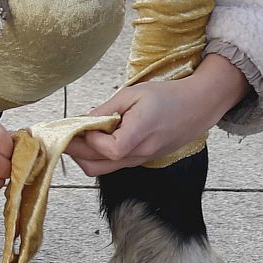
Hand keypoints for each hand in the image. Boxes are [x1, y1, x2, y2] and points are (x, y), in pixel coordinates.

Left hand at [63, 55, 247, 176]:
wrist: (197, 107)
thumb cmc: (167, 96)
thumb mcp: (134, 93)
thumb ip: (106, 109)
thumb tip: (82, 121)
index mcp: (141, 133)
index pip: (109, 149)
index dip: (91, 139)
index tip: (84, 125)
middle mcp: (140, 153)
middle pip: (97, 167)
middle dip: (76, 152)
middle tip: (65, 134)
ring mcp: (140, 160)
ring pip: (102, 169)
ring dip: (85, 155)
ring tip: (78, 135)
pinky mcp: (140, 160)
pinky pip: (113, 164)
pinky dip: (99, 155)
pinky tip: (96, 137)